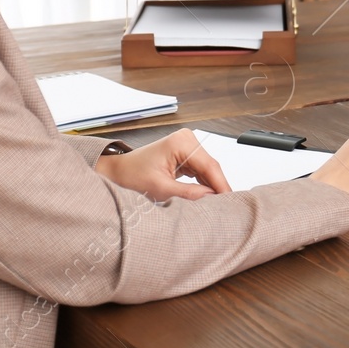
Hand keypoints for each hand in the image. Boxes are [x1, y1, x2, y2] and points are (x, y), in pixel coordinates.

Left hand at [94, 130, 232, 201]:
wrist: (118, 172)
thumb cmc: (132, 175)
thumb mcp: (160, 189)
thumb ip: (188, 193)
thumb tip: (211, 198)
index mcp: (182, 142)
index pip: (210, 166)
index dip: (221, 185)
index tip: (230, 202)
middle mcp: (187, 139)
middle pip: (211, 167)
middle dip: (217, 187)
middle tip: (225, 208)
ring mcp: (187, 145)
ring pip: (208, 170)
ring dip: (211, 186)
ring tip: (216, 205)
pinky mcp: (186, 153)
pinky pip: (201, 170)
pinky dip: (204, 184)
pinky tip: (207, 196)